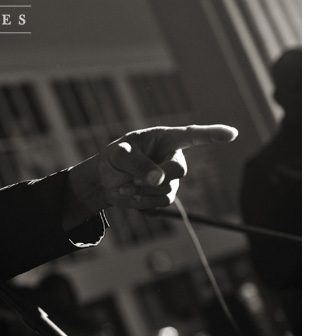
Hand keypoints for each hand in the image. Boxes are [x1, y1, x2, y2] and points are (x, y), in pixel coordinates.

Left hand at [63, 125, 237, 229]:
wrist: (105, 181)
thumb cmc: (114, 159)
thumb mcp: (119, 155)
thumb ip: (137, 163)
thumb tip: (159, 179)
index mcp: (165, 138)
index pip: (193, 135)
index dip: (212, 134)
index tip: (231, 133)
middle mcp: (173, 157)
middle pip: (179, 169)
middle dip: (156, 176)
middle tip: (132, 180)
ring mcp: (172, 178)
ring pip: (168, 188)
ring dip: (143, 190)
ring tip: (124, 185)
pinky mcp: (165, 194)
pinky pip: (160, 201)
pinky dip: (143, 200)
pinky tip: (129, 193)